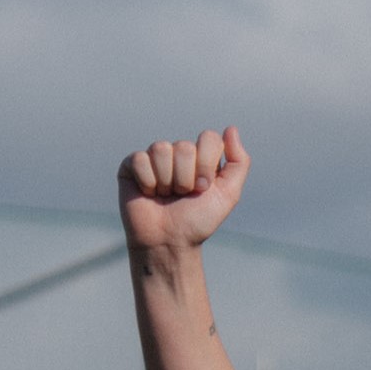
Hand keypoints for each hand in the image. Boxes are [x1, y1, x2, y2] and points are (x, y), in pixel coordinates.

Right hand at [118, 126, 249, 251]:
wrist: (168, 241)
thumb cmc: (197, 220)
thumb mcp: (228, 194)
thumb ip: (238, 162)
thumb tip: (231, 128)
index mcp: (202, 157)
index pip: (209, 138)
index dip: (206, 164)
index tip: (204, 187)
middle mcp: (179, 153)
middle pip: (184, 146)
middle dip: (186, 177)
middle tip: (183, 195)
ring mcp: (155, 157)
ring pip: (161, 149)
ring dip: (167, 180)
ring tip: (166, 195)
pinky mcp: (132, 164)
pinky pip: (140, 159)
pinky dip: (148, 182)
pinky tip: (149, 193)